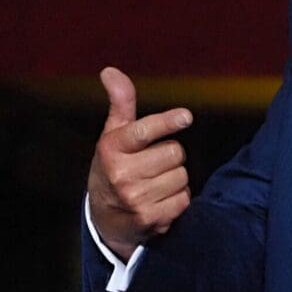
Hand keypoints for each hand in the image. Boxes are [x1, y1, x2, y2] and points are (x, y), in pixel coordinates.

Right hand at [87, 66, 192, 260]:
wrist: (105, 220)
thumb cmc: (114, 168)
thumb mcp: (113, 135)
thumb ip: (120, 103)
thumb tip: (110, 71)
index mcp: (112, 149)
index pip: (144, 131)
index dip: (167, 122)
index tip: (186, 117)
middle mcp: (121, 174)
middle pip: (174, 152)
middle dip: (170, 155)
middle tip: (152, 164)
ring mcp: (136, 199)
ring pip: (182, 176)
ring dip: (175, 178)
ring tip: (154, 183)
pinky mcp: (151, 219)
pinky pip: (184, 198)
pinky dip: (178, 199)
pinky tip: (160, 200)